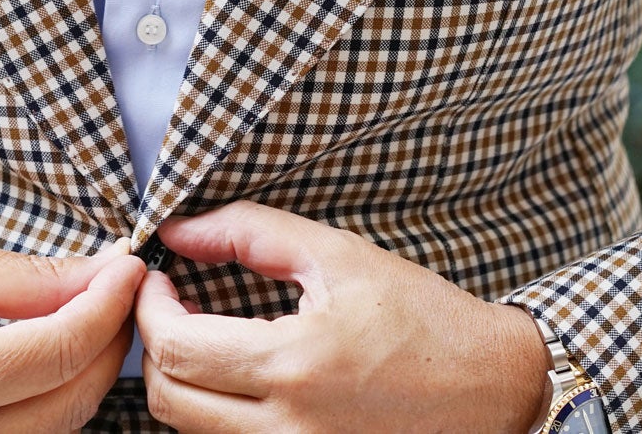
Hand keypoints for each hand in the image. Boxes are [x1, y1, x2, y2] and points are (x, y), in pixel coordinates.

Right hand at [0, 237, 144, 431]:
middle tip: (119, 286)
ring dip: (90, 370)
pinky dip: (57, 399)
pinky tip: (58, 356)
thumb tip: (104, 270)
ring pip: (62, 427)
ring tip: (92, 314)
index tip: (130, 263)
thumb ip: (27, 280)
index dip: (109, 301)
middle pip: (75, 397)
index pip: (63, 348)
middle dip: (111, 337)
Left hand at [135, 201, 549, 432]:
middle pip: (167, 399)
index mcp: (295, 365)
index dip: (148, 308)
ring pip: (189, 431)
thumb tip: (177, 228)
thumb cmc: (421, 318)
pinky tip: (235, 375)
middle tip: (173, 304)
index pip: (174, 347)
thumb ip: (250, 233)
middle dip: (155, 345)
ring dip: (180, 380)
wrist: (493, 388)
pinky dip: (212, 412)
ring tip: (203, 335)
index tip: (157, 278)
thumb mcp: (338, 256)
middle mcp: (289, 426)